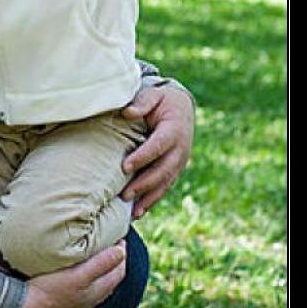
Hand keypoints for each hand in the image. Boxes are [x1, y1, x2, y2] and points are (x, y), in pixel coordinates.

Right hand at [2, 242, 126, 307]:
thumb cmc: (51, 290)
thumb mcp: (78, 275)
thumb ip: (101, 264)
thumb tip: (122, 251)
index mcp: (98, 291)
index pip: (119, 270)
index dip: (122, 253)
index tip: (118, 236)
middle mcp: (92, 298)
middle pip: (110, 276)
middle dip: (113, 258)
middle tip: (109, 240)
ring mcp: (79, 301)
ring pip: (97, 281)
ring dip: (100, 266)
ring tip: (94, 249)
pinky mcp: (66, 301)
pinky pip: (84, 285)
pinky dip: (87, 273)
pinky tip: (75, 266)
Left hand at [120, 84, 193, 218]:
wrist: (182, 108)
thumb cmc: (163, 101)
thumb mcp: (154, 95)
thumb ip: (142, 102)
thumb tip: (128, 112)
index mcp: (175, 129)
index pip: (158, 146)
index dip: (142, 157)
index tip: (124, 167)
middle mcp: (181, 149)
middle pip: (163, 170)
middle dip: (144, 183)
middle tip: (124, 194)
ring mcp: (180, 162)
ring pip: (165, 183)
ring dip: (149, 198)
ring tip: (133, 211)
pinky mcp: (175, 170)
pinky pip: (165, 187)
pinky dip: (153, 200)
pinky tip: (139, 212)